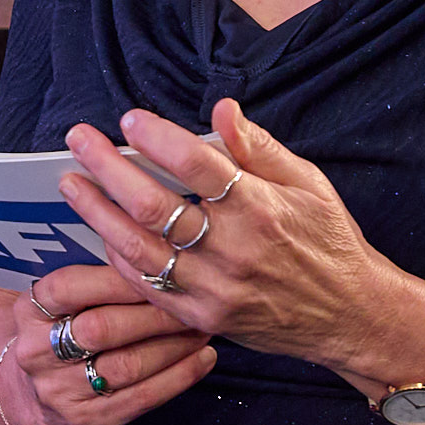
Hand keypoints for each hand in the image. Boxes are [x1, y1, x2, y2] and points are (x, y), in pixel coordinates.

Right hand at [0, 265, 216, 424]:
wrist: (26, 398)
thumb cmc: (56, 331)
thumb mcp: (51, 300)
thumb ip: (80, 270)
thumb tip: (132, 225)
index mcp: (27, 311)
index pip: (67, 287)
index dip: (114, 277)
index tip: (156, 263)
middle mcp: (36, 353)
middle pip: (101, 329)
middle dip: (154, 312)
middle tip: (193, 297)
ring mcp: (59, 392)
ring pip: (127, 366)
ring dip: (174, 345)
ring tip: (204, 325)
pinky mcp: (88, 422)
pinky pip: (142, 399)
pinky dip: (179, 377)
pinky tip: (204, 359)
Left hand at [58, 100, 424, 387]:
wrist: (352, 315)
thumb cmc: (329, 240)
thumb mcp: (307, 184)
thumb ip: (259, 147)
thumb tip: (221, 107)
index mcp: (262, 209)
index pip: (198, 166)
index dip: (158, 139)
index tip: (128, 119)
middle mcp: (235, 250)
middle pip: (154, 207)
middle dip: (107, 169)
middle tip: (78, 140)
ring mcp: (215, 288)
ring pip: (139, 249)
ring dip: (98, 213)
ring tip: (72, 183)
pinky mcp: (204, 316)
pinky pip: (148, 287)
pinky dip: (119, 258)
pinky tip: (101, 231)